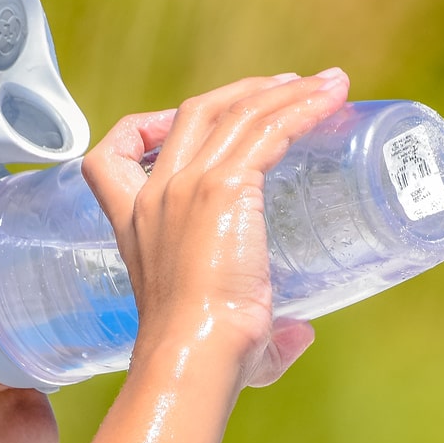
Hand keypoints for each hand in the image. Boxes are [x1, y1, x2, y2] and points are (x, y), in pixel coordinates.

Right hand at [80, 69, 348, 389]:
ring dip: (287, 92)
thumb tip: (300, 334)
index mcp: (137, 223)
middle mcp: (157, 194)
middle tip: (290, 88)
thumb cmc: (205, 358)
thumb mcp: (220, 332)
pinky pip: (269, 129)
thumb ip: (264, 335)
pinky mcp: (225, 187)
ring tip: (328, 84)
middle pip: (197, 112)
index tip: (182, 121)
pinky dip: (303, 108)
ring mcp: (189, 185)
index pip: (111, 156)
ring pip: (239, 111)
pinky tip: (332, 100)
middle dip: (246, 92)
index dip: (144, 127)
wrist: (195, 356)